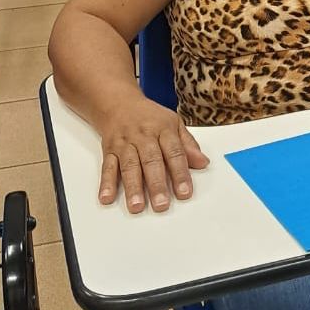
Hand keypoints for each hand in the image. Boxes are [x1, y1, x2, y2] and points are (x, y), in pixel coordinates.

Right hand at [96, 94, 209, 213]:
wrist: (119, 102)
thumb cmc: (150, 117)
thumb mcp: (174, 123)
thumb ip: (188, 145)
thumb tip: (203, 162)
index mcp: (163, 129)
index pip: (175, 153)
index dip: (180, 173)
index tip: (185, 192)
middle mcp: (144, 136)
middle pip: (151, 161)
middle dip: (156, 184)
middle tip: (161, 204)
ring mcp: (125, 143)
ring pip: (129, 165)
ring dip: (132, 187)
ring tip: (137, 206)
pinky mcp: (109, 150)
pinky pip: (107, 166)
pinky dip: (106, 183)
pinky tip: (106, 197)